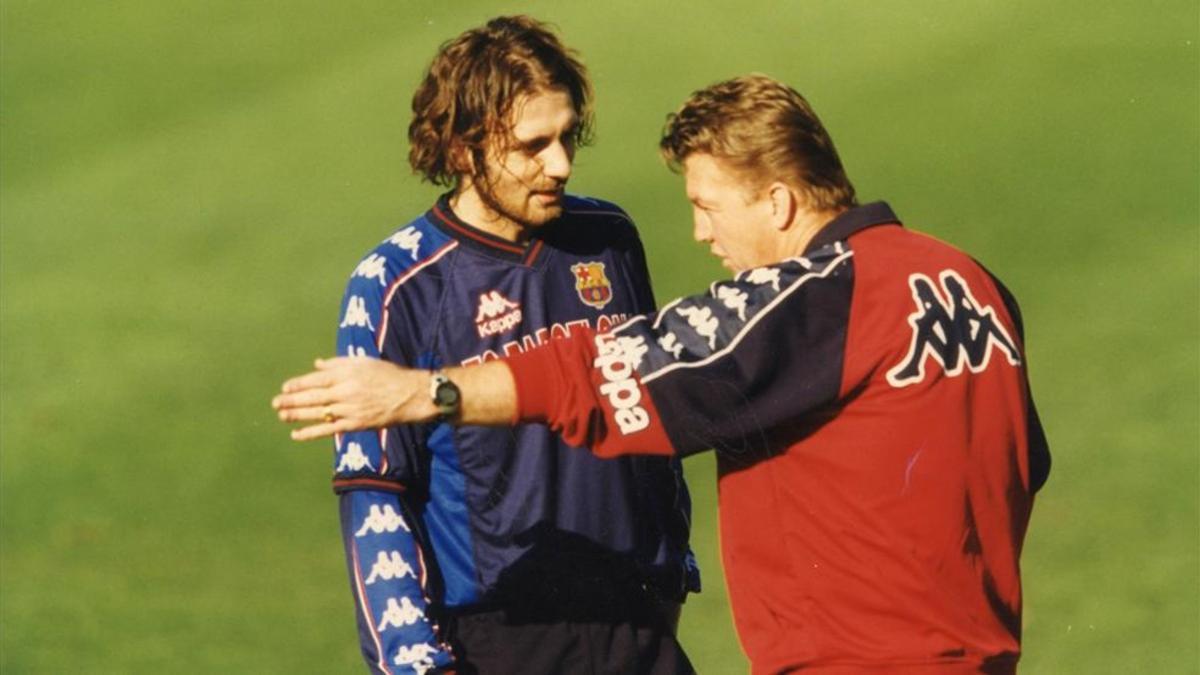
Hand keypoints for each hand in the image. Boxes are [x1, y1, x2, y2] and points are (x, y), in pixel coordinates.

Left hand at [272, 356, 436, 440]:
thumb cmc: (387, 375)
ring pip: (318, 413)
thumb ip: (338, 364)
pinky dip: (311, 432)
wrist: (409, 395)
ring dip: (298, 415)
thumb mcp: (363, 362)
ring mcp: (350, 409)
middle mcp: (346, 391)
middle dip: (292, 400)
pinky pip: (329, 429)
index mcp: (347, 374)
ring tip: (282, 416)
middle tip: (275, 403)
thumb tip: (317, 365)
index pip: (316, 379)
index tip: (285, 388)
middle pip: (314, 397)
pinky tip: (297, 434)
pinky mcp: (355, 424)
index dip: (299, 384)